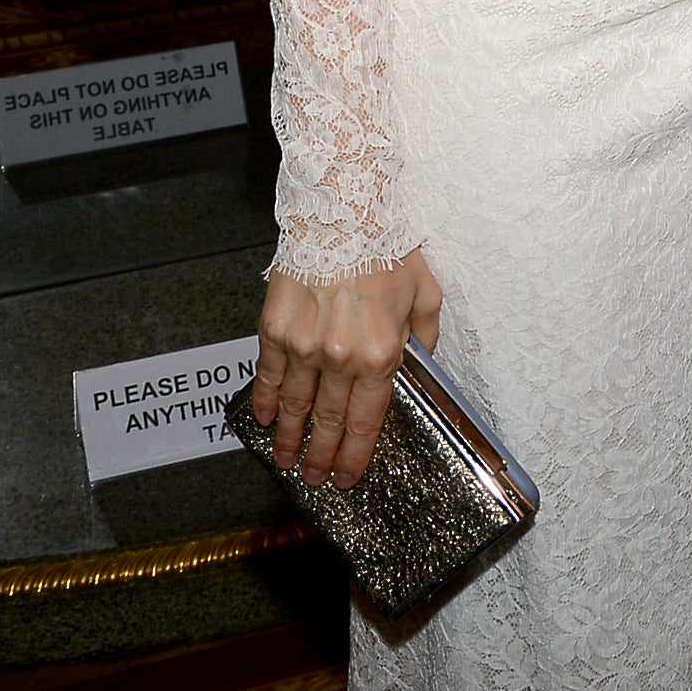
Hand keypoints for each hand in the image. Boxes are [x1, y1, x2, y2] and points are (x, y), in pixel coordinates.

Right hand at [250, 250, 442, 487]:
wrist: (344, 212)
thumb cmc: (388, 249)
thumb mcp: (426, 294)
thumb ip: (425, 337)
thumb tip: (420, 364)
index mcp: (381, 354)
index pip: (367, 420)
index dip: (357, 454)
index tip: (350, 475)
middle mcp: (341, 358)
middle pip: (329, 422)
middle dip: (322, 456)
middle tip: (315, 478)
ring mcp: (304, 347)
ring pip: (295, 407)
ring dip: (290, 438)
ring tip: (287, 460)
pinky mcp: (275, 330)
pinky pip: (268, 376)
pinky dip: (265, 401)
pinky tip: (265, 419)